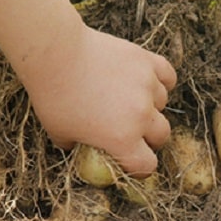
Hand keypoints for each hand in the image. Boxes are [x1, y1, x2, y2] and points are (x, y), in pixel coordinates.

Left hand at [26, 25, 176, 176]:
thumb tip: (81, 148)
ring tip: (132, 99)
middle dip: (150, 137)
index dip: (140, 167)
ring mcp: (147, 86)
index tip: (132, 162)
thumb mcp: (59, 132)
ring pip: (162, 103)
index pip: (147, 165)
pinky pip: (167, 75)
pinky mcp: (146, 61)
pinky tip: (148, 82)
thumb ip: (76, 145)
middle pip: (162, 135)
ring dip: (152, 106)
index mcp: (122, 139)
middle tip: (135, 132)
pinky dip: (162, 81)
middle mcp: (140, 115)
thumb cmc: (53, 96)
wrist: (55, 53)